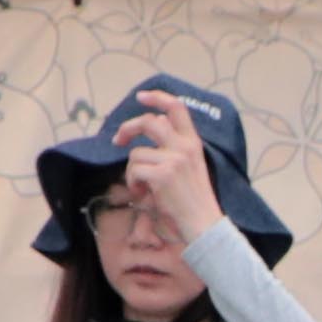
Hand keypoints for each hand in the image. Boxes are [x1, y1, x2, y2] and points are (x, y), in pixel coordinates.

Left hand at [116, 94, 223, 250]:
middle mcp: (184, 146)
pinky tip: (143, 193)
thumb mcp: (191, 166)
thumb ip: (174, 147)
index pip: (177, 108)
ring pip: (136, 154)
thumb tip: (150, 132)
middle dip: (128, 129)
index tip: (141, 97)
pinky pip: (134, 171)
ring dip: (133, 171)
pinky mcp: (162, 175)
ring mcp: (174, 159)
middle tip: (118, 141)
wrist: (203, 223)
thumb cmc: (194, 200)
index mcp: (193, 142)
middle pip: (148, 122)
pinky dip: (133, 183)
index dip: (157, 98)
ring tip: (143, 186)